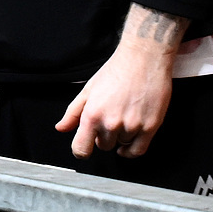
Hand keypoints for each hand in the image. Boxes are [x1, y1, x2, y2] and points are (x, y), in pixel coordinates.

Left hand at [56, 5, 186, 156]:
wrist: (143, 60)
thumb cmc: (116, 71)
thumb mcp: (88, 90)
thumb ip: (72, 113)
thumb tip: (61, 128)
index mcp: (92, 115)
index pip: (81, 149)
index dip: (80, 151)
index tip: (83, 150)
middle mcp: (111, 123)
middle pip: (103, 146)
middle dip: (103, 137)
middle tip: (108, 121)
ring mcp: (132, 126)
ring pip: (121, 145)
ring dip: (120, 137)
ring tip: (123, 117)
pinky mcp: (151, 127)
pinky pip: (138, 150)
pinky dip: (132, 150)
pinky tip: (129, 143)